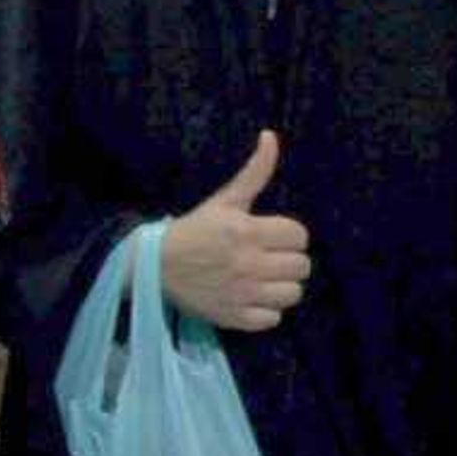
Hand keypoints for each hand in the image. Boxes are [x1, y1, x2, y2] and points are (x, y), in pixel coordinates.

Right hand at [160, 132, 310, 333]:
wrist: (155, 266)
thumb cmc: (195, 230)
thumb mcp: (225, 199)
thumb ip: (255, 171)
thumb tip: (271, 135)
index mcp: (249, 231)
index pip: (300, 236)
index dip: (289, 235)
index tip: (273, 236)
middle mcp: (249, 264)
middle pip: (302, 267)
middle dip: (288, 260)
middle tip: (268, 258)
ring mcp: (243, 294)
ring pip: (293, 294)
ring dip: (281, 287)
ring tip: (263, 279)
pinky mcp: (234, 317)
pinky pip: (273, 320)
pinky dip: (265, 311)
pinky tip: (251, 298)